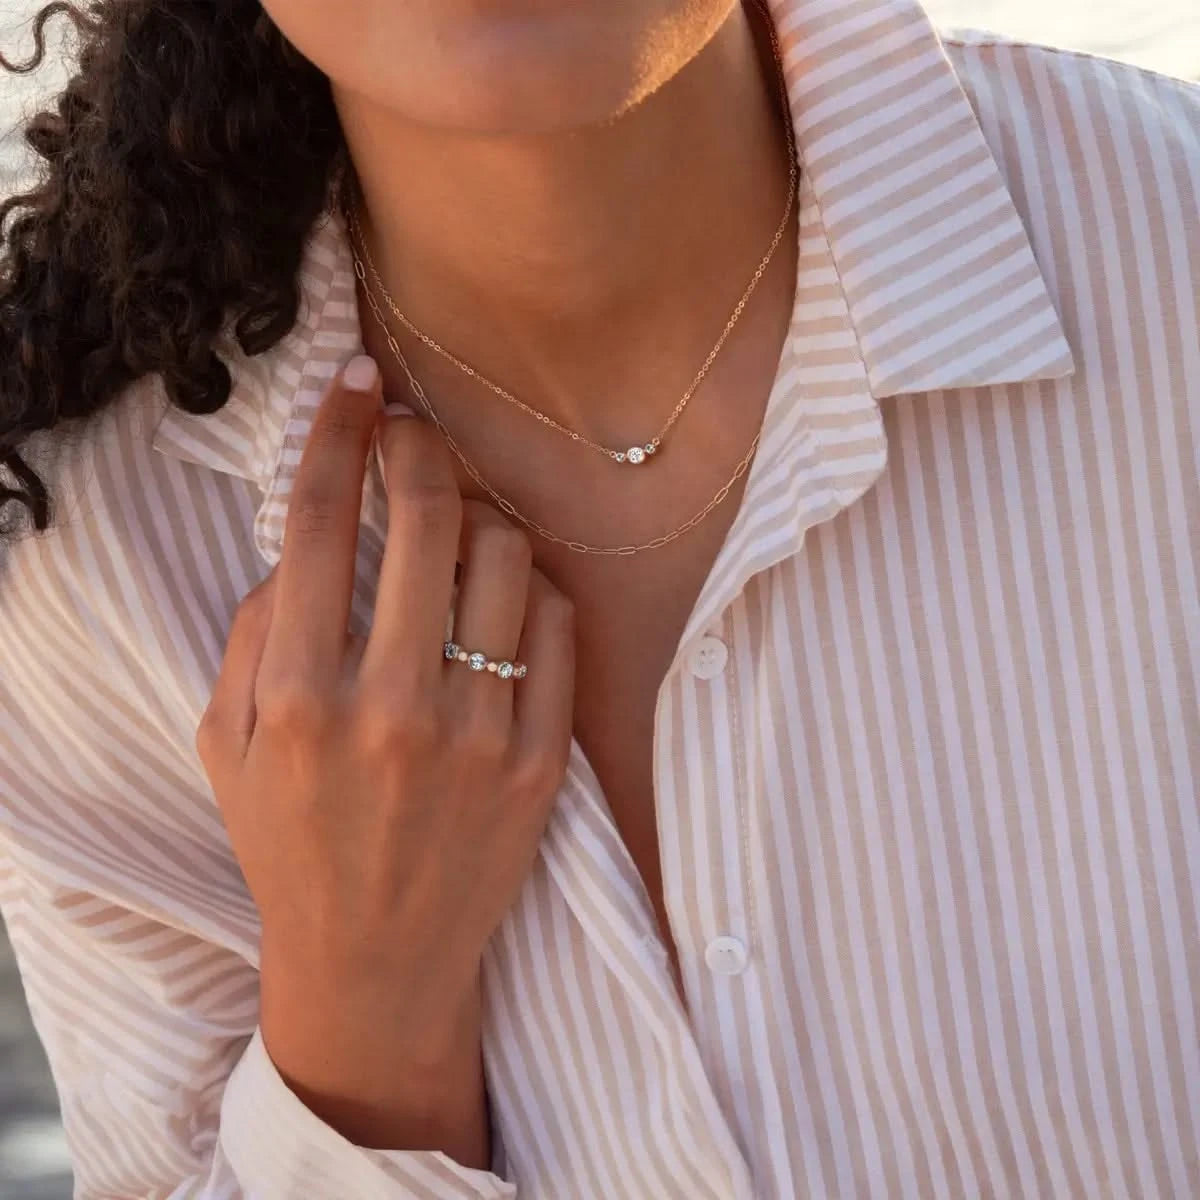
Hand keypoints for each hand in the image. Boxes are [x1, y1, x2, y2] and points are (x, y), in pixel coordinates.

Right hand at [197, 354, 575, 1042]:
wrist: (378, 959)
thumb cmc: (292, 843)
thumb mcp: (229, 745)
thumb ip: (252, 632)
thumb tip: (306, 538)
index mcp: (300, 697)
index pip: (320, 522)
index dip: (339, 431)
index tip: (358, 383)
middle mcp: (392, 708)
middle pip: (426, 517)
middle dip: (419, 448)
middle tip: (412, 439)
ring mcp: (478, 734)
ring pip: (504, 555)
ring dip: (480, 514)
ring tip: (458, 526)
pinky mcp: (541, 760)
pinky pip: (555, 624)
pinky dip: (529, 585)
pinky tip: (501, 592)